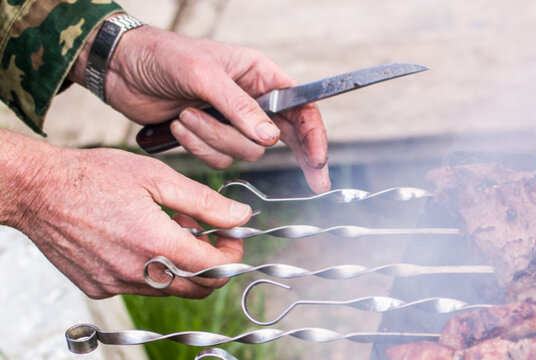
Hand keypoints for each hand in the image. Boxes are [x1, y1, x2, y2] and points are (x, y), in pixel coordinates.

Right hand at [0, 132, 248, 298]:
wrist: (37, 189)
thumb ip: (204, 202)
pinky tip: (141, 238)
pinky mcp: (98, 286)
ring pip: (169, 289)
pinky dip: (152, 268)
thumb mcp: (157, 177)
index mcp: (155, 244)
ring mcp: (115, 283)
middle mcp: (136, 272)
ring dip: (181, 265)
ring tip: (168, 228)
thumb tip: (241, 217)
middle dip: (212, 263)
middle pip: (197, 288)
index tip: (231, 237)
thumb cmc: (94, 176)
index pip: (215, 268)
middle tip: (206, 234)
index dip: (232, 254)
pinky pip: (139, 287)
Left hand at [69, 23, 329, 193]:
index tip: (320, 163)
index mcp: (259, 75)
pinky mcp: (207, 137)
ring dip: (213, 139)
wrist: (120, 68)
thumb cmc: (162, 56)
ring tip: (186, 115)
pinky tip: (177, 124)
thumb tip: (270, 136)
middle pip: (279, 137)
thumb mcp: (202, 75)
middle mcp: (250, 100)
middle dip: (271, 148)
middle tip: (313, 180)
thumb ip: (238, 106)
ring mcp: (229, 120)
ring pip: (244, 151)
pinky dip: (197, 147)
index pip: (301, 107)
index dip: (316, 135)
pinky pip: (218, 158)